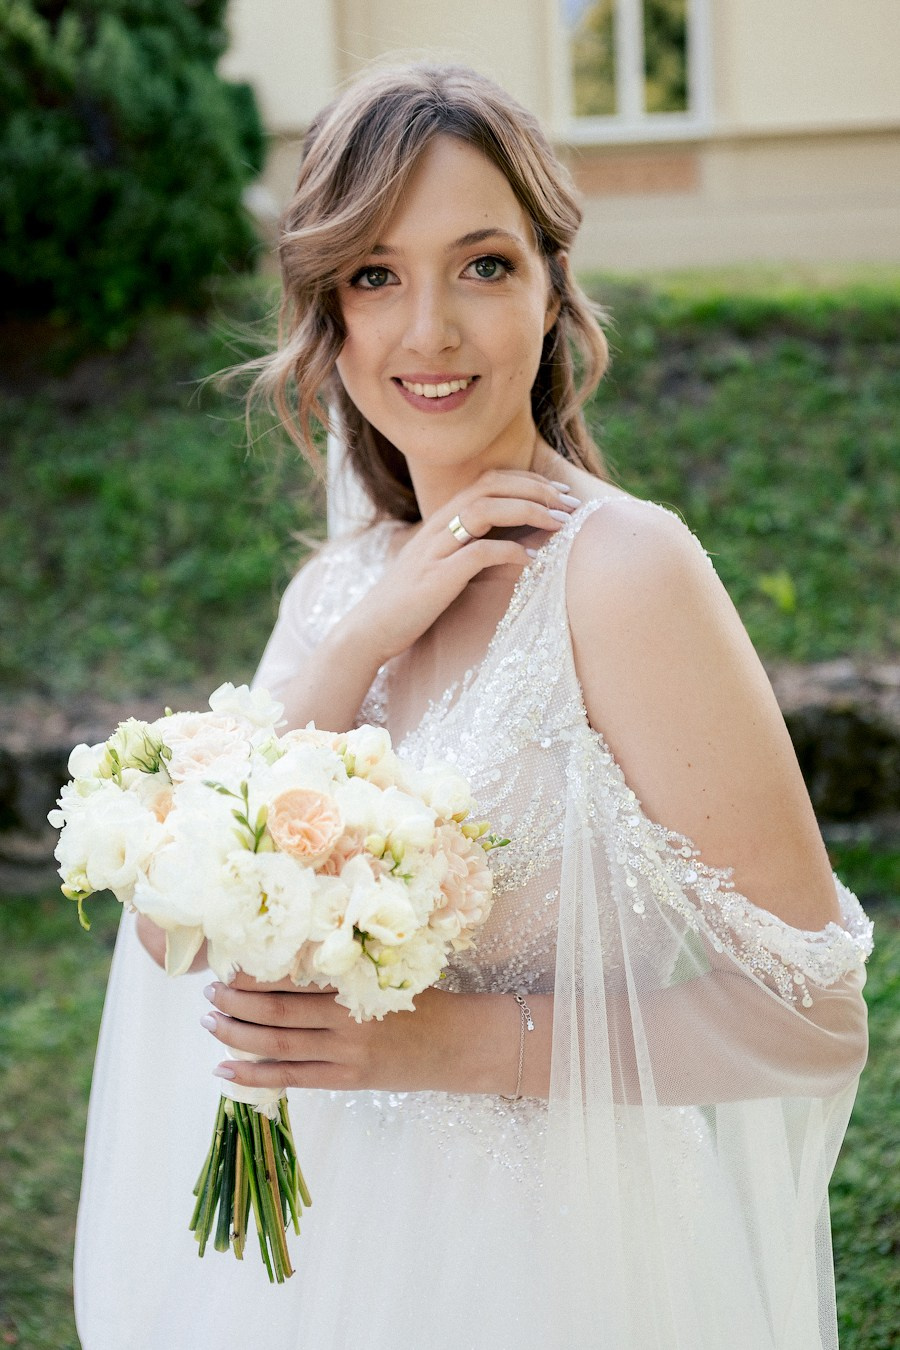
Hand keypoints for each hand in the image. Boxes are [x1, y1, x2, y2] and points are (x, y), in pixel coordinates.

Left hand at [200, 975, 550, 1096]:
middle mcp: (345, 1018)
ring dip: (237, 1035)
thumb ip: (343, 966)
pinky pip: (292, 1079)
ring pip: (277, 1045)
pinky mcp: (347, 1080)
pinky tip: (225, 1071)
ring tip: (210, 1024)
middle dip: (235, 1004)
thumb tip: (289, 954)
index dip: (253, 974)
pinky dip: (255, 1075)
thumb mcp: (386, 970)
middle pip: (276, 1012)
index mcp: (354, 983)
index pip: (291, 977)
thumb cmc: (422, 998)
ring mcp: (345, 1053)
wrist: (459, 1044)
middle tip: (207, 994)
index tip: (226, 966)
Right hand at [345, 468, 579, 665]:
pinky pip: (480, 553)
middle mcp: (438, 525)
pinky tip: (533, 561)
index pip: (488, 480)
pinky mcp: (438, 576)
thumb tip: (510, 545)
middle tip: (570, 504)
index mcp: (440, 519)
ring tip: (560, 523)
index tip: (558, 492)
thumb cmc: (409, 602)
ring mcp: (436, 549)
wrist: (369, 629)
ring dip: (529, 510)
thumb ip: (466, 548)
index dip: (526, 480)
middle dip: (536, 489)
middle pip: (492, 486)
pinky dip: (511, 552)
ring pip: (486, 509)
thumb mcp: (439, 565)